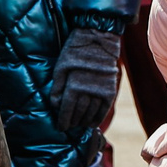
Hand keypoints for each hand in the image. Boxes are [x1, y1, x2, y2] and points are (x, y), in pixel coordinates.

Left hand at [48, 23, 124, 140]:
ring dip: (84, 121)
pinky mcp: (110, 89)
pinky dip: (98, 118)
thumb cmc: (75, 51)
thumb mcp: (60, 67)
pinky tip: (92, 123)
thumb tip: (56, 106)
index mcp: (74, 85)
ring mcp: (101, 91)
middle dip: (72, 122)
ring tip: (78, 125)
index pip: (67, 110)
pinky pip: (104, 109)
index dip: (63, 120)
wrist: (98, 39)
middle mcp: (88, 91)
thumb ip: (57, 88)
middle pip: (79, 113)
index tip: (61, 128)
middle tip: (68, 127)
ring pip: (91, 113)